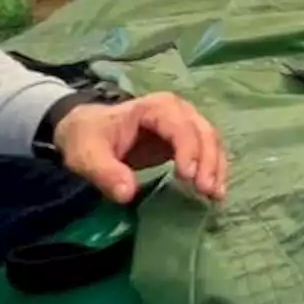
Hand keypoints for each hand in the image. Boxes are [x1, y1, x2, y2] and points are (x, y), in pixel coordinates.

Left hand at [54, 92, 227, 204]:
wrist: (87, 128)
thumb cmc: (88, 137)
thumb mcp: (87, 156)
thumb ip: (106, 173)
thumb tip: (128, 195)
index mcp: (155, 108)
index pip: (180, 126)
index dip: (188, 150)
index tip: (188, 178)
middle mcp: (178, 110)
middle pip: (203, 132)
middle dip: (208, 161)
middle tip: (206, 191)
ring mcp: (185, 123)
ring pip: (211, 140)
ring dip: (216, 167)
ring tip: (215, 195)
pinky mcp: (186, 139)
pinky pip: (208, 150)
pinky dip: (214, 168)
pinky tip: (216, 190)